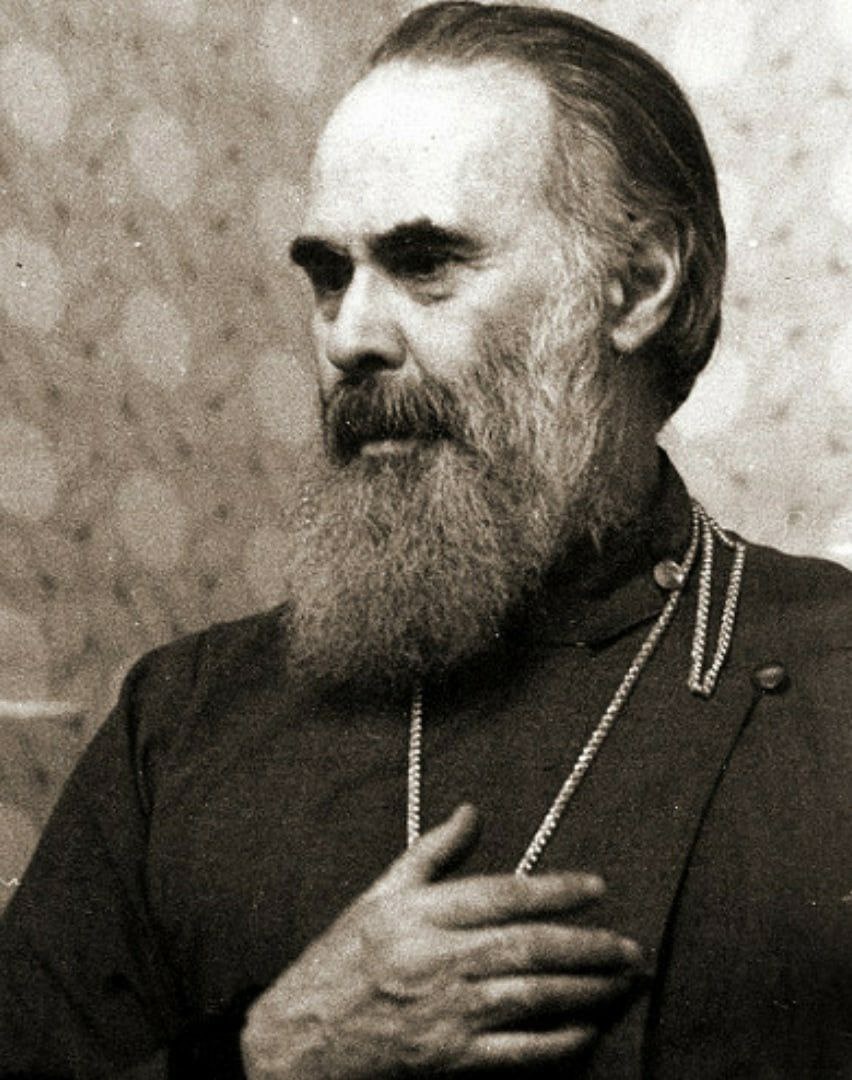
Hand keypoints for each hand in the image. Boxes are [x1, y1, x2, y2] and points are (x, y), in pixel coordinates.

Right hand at [241, 804, 644, 1077]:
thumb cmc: (339, 962)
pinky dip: (559, 1045)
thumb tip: (472, 810)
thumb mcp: (378, 896)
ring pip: (532, 997)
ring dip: (587, 991)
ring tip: (623, 983)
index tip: (597, 888)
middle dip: (589, 947)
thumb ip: (431, 853)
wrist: (297, 1042)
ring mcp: (444, 1013)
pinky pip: (518, 1055)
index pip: (502, 894)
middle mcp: (435, 959)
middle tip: (630, 948)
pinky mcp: (448, 1061)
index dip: (556, 889)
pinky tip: (587, 1033)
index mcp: (419, 913)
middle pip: (528, 947)